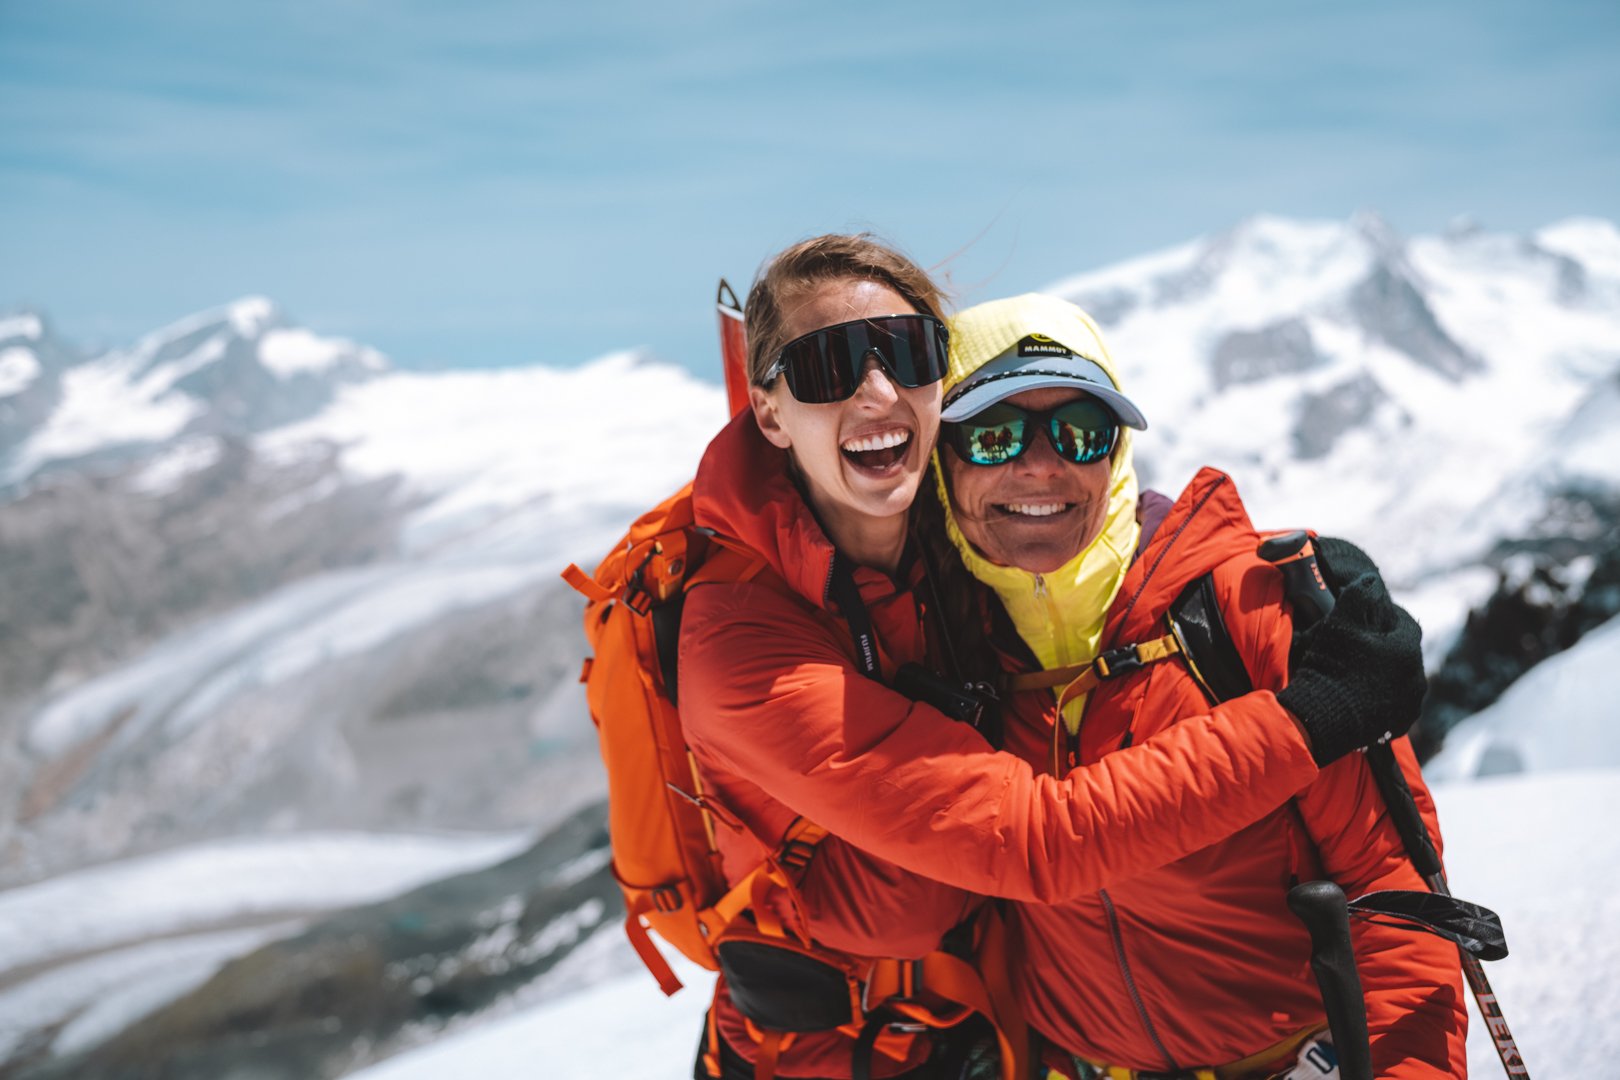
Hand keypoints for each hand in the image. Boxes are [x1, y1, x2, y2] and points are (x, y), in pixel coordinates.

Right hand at [1276, 537, 1426, 765]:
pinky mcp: (1399, 725)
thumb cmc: (1332, 665)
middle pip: (1403, 653)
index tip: (1367, 619)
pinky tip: (1361, 695)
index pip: (1405, 622)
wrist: (1323, 716)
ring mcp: (1409, 704)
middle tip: (1359, 647)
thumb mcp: (1340, 621)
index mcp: (1406, 649)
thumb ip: (1359, 593)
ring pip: (1401, 679)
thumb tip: (1372, 579)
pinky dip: (1382, 697)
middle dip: (1386, 647)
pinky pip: (1395, 704)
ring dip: (1385, 673)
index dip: (1387, 616)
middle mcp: (1416, 677)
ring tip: (1359, 673)